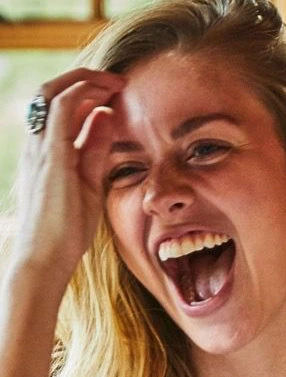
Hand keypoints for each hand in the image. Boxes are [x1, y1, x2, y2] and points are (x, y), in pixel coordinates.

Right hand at [13, 69, 124, 286]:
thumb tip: (107, 118)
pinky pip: (62, 109)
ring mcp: (41, 148)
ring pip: (54, 92)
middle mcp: (37, 144)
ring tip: (115, 83)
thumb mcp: (88, 184)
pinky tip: (107, 99)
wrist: (46, 258)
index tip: (115, 95)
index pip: (59, 107)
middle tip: (117, 82)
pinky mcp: (51, 156)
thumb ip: (95, 151)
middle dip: (85, 79)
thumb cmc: (65, 230)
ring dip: (86, 81)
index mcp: (45, 152)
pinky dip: (84, 94)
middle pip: (51, 90)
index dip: (85, 93)